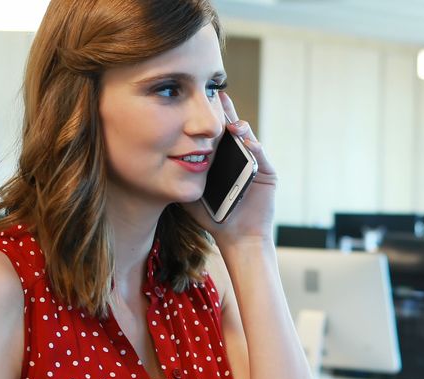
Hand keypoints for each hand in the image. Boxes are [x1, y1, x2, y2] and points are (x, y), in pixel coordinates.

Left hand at [185, 91, 277, 247]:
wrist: (236, 237)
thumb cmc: (213, 216)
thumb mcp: (191, 194)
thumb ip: (180, 177)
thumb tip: (156, 161)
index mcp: (222, 157)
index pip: (215, 132)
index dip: (209, 116)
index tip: (199, 100)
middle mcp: (239, 155)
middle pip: (233, 129)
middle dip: (226, 112)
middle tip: (218, 95)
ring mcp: (254, 162)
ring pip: (248, 139)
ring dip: (241, 129)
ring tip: (232, 124)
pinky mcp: (267, 173)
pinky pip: (261, 157)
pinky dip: (255, 148)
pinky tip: (248, 143)